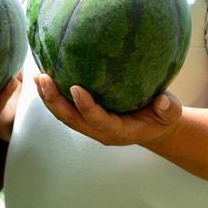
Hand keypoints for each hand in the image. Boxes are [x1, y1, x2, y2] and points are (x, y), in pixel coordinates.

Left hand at [34, 74, 181, 146]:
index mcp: (119, 131)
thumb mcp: (171, 113)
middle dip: (55, 101)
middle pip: (71, 120)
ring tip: (36, 76)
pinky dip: (52, 94)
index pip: (98, 121)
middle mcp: (99, 131)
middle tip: (43, 78)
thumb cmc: (162, 116)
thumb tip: (162, 101)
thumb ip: (168, 109)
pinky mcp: (84, 117)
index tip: (75, 88)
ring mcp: (90, 125)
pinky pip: (64, 108)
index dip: (86, 107)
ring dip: (47, 98)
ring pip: (63, 115)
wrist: (154, 125)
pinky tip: (43, 75)